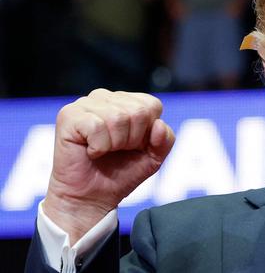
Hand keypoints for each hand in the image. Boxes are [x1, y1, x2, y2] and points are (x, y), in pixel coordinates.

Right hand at [43, 89, 174, 243]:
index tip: (134, 146)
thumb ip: (165, 140)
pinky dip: (98, 147)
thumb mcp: (154, 157)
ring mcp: (85, 104)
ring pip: (118, 118)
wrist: (91, 198)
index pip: (152, 105)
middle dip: (132, 140)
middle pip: (138, 111)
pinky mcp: (68, 115)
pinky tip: (90, 151)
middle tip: (116, 150)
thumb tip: (158, 124)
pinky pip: (97, 126)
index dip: (147, 132)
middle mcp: (105, 97)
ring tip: (103, 151)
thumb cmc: (120, 174)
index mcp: (126, 101)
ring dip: (114, 144)